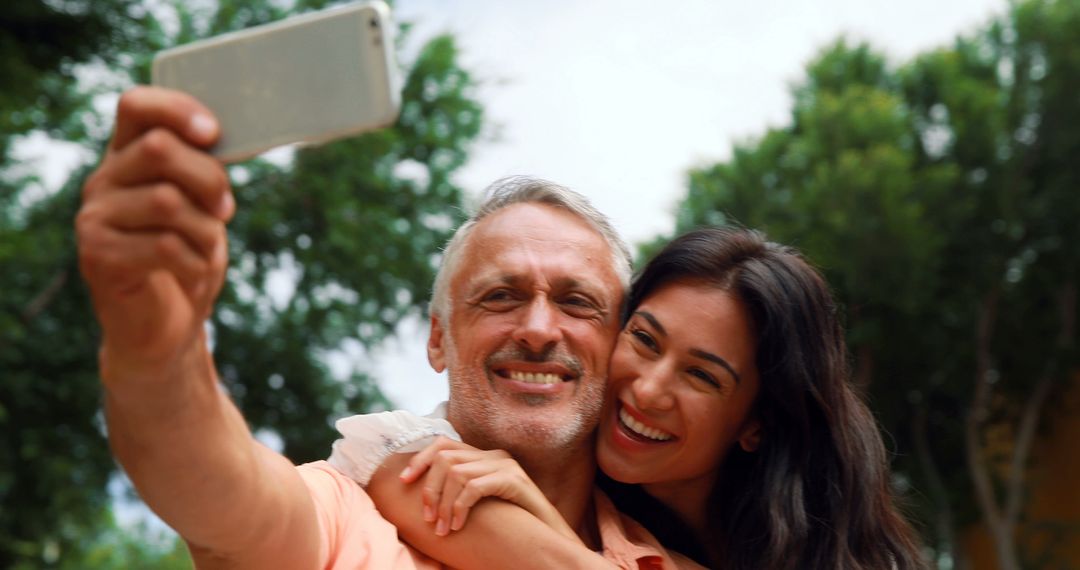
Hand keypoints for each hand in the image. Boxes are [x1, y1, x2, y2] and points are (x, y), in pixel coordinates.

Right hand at [77, 86, 232, 383]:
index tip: (214, 134)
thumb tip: (222, 141)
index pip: (137, 105)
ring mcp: (95, 218)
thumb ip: (204, 173)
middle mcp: (104, 181)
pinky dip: (196, 262)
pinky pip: (164, 246)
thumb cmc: (189, 258)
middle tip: (225, 211)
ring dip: (206, 230)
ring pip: (168, 201)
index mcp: (128, 159)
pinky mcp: (98, 257)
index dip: (177, 109)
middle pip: (160, 150)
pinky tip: (194, 273)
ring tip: (207, 249)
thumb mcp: (203, 207)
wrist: (166, 328)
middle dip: (210, 180)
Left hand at [399, 437, 575, 539]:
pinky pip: (474, 487)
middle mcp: (494, 455)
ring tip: (442, 528)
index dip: (420, 459)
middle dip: (430, 489)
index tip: (404, 481)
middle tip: (428, 518)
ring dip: (443, 504)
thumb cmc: (511, 522)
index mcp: (484, 457)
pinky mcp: (513, 480)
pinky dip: (460, 507)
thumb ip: (460, 491)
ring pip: (456, 473)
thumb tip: (424, 498)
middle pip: (446, 457)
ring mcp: (505, 465)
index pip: (444, 443)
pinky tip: (458, 525)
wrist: (548, 533)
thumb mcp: (481, 502)